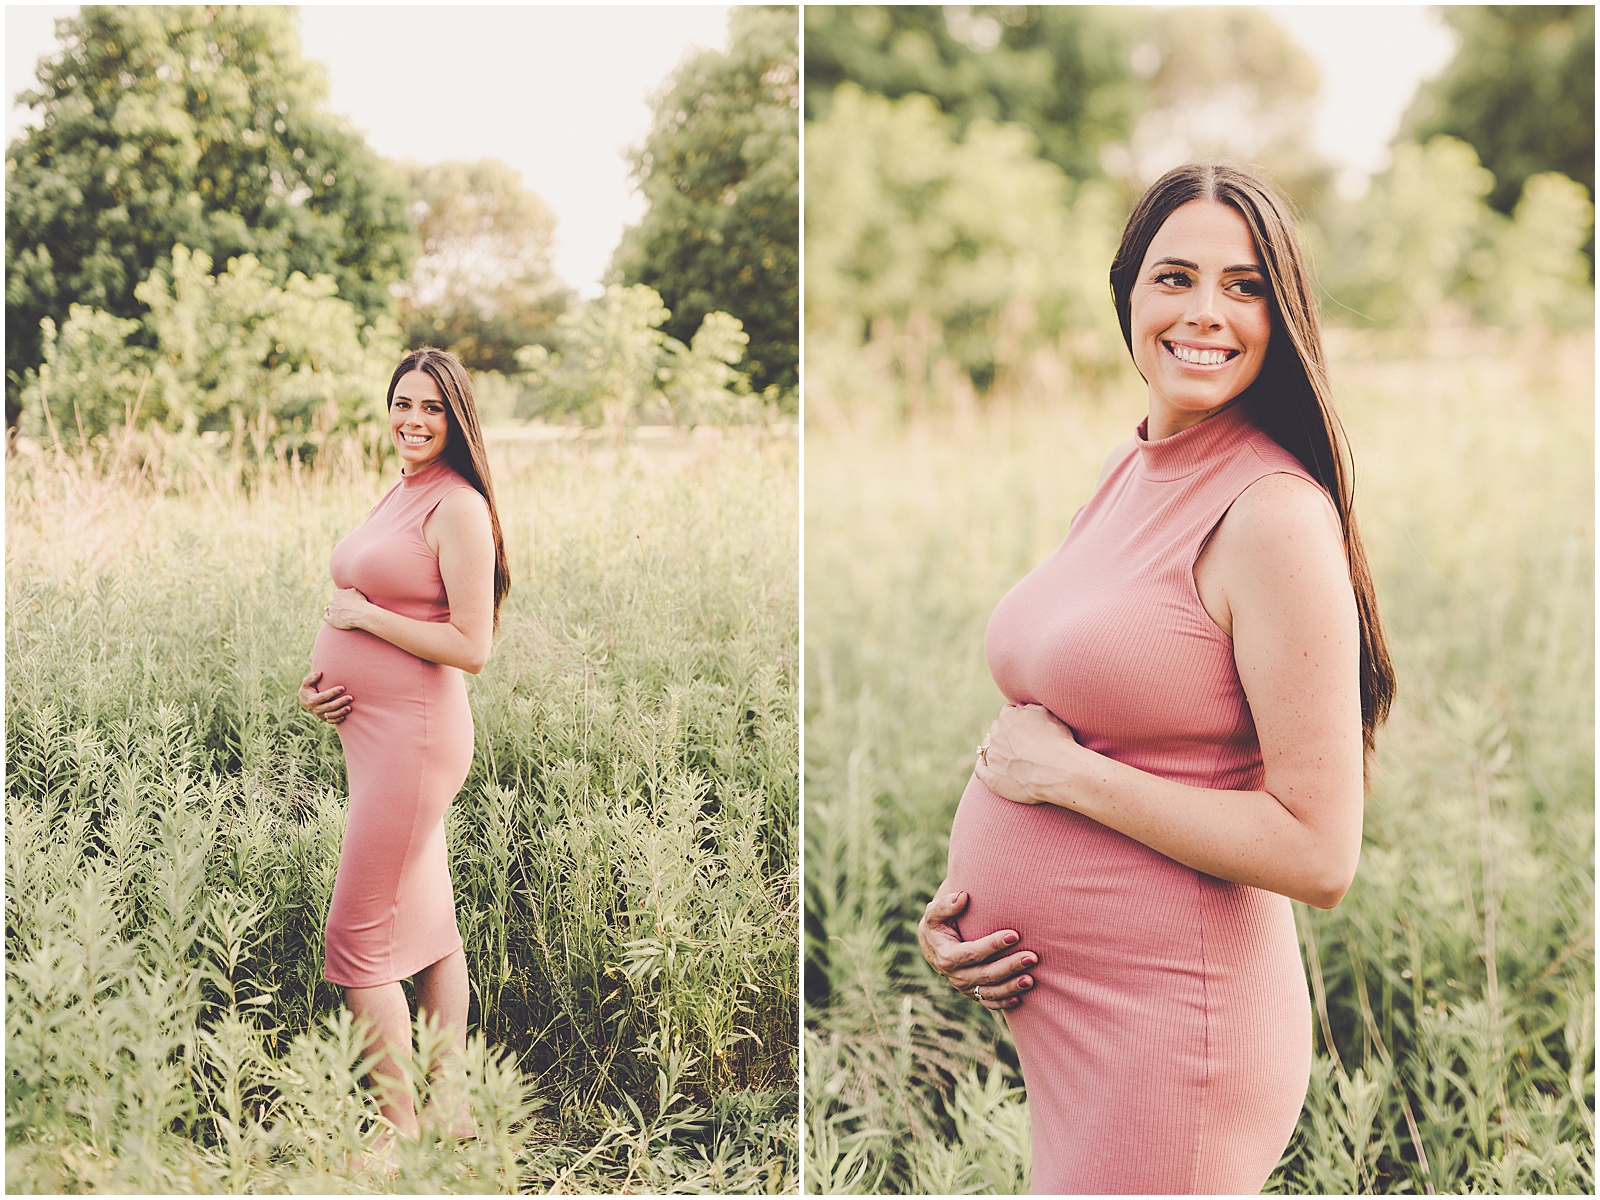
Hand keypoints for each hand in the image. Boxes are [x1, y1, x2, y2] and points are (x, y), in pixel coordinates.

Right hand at [298, 669, 352, 724]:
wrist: (304, 700)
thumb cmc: (308, 689)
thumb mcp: (306, 683)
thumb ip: (311, 678)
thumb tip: (319, 672)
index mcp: (313, 700)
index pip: (324, 696)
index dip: (333, 692)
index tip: (343, 688)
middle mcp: (316, 708)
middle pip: (330, 706)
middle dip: (340, 702)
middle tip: (350, 698)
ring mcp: (320, 714)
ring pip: (332, 715)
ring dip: (341, 712)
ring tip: (349, 708)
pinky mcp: (323, 718)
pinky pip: (331, 720)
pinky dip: (337, 720)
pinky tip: (344, 717)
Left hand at [324, 587, 370, 630]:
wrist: (361, 614)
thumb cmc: (360, 603)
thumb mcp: (356, 591)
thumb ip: (349, 590)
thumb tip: (347, 591)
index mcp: (338, 593)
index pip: (338, 595)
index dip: (343, 599)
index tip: (347, 602)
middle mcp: (333, 601)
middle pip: (334, 602)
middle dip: (339, 605)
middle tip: (346, 608)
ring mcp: (331, 610)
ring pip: (331, 609)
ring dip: (335, 611)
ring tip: (343, 615)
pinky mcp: (331, 619)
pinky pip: (326, 617)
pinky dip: (328, 617)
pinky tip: (331, 618)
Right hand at [917, 887, 1037, 1011]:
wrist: (932, 945)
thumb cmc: (938, 924)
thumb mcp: (934, 913)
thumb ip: (945, 905)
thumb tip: (962, 896)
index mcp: (946, 956)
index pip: (972, 953)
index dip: (993, 945)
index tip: (1015, 934)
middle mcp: (956, 975)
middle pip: (986, 974)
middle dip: (1010, 966)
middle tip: (1032, 957)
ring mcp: (965, 987)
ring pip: (990, 992)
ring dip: (1012, 987)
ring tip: (1032, 979)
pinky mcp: (973, 993)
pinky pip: (989, 1002)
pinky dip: (1004, 1002)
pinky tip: (1021, 997)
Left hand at [975, 703, 1082, 805]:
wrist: (1059, 772)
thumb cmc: (1058, 743)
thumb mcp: (1049, 715)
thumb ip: (1031, 709)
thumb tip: (1022, 708)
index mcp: (1008, 717)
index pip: (1008, 713)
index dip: (1018, 721)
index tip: (1025, 729)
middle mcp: (996, 735)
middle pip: (997, 731)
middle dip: (1006, 736)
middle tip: (1020, 745)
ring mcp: (993, 757)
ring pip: (988, 749)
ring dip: (996, 751)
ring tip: (1009, 758)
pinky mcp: (992, 778)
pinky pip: (980, 770)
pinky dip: (983, 768)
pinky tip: (988, 768)